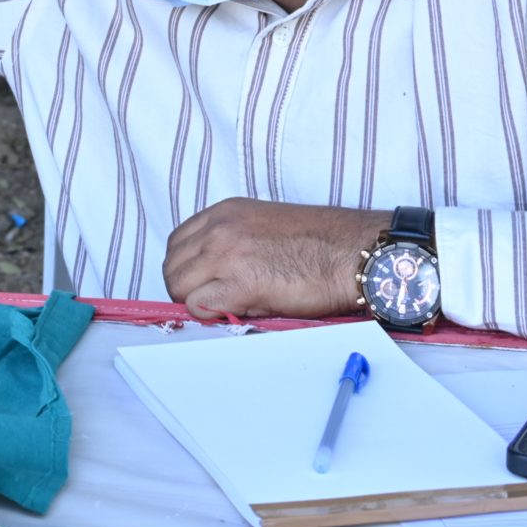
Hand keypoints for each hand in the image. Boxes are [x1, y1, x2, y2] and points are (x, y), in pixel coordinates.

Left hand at [162, 200, 387, 321]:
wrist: (355, 253)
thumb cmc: (322, 245)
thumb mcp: (264, 229)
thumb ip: (231, 248)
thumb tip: (210, 281)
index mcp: (225, 212)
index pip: (178, 244)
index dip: (188, 269)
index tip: (205, 284)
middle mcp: (219, 228)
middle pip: (172, 266)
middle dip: (187, 288)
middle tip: (214, 302)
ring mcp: (226, 253)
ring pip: (178, 286)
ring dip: (196, 301)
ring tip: (229, 307)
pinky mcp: (240, 282)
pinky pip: (199, 305)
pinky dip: (210, 314)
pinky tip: (237, 311)